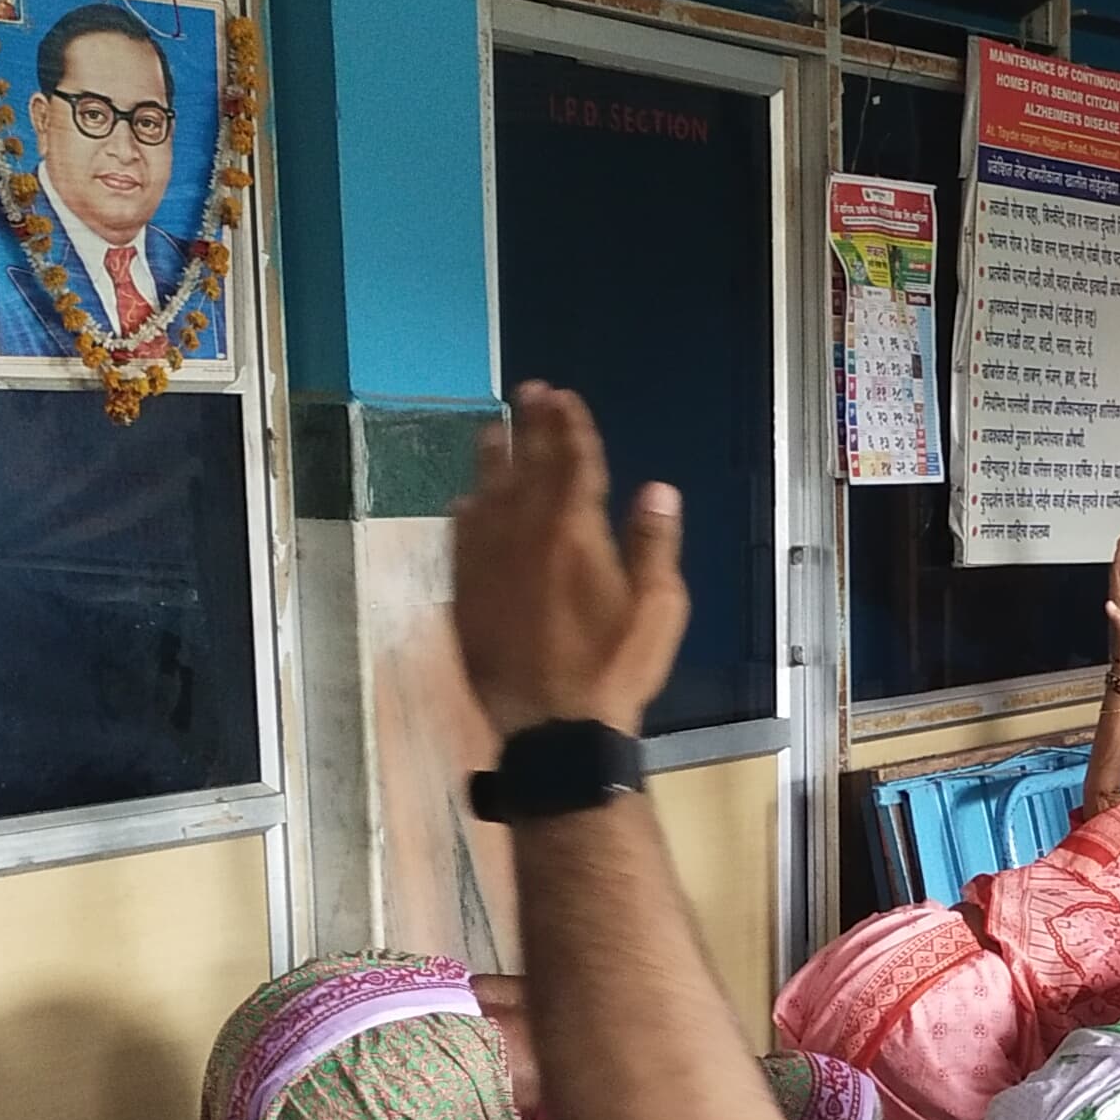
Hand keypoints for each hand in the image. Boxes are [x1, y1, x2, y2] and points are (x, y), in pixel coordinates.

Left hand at [453, 383, 687, 737]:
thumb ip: (653, 546)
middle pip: (527, 467)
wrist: (552, 727)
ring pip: (487, 495)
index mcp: (574, 532)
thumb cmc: (614, 670)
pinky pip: (462, 538)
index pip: (573, 463)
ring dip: (492, 459)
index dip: (569, 427)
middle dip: (530, 426)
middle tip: (527, 392)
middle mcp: (524, 534)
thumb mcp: (657, 610)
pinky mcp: (466, 592)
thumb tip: (657, 490)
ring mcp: (488, 562)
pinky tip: (466, 502)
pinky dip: (466, 512)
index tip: (563, 396)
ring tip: (491, 430)